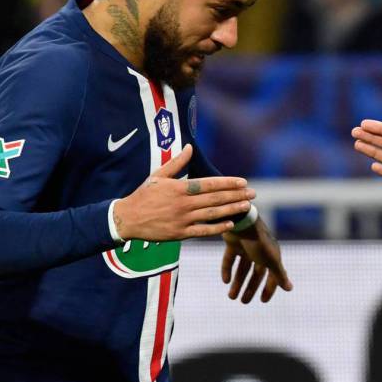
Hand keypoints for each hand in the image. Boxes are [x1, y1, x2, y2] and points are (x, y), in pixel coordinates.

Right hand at [113, 144, 255, 240]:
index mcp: (179, 188)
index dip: (228, 183)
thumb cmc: (143, 195)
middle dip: (236, 195)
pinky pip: (203, 231)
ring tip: (247, 206)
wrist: (127, 218)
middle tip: (253, 193)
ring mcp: (182, 220)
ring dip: (232, 210)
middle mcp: (183, 204)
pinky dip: (217, 228)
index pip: (209, 184)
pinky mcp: (180, 234)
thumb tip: (190, 147)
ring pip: (212, 214)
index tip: (243, 182)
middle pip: (215, 198)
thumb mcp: (158, 175)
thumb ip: (176, 163)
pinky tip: (231, 224)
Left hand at [221, 217, 292, 303]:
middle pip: (255, 274)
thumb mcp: (271, 260)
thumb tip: (290, 289)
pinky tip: (225, 281)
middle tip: (243, 302)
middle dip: (250, 288)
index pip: (272, 275)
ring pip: (242, 269)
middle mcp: (259, 252)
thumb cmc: (259, 241)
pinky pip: (230, 259)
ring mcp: (246, 247)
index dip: (269, 288)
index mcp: (271, 255)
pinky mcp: (233, 243)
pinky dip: (227, 270)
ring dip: (237, 283)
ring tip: (231, 297)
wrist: (241, 221)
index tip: (262, 301)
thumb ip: (279, 275)